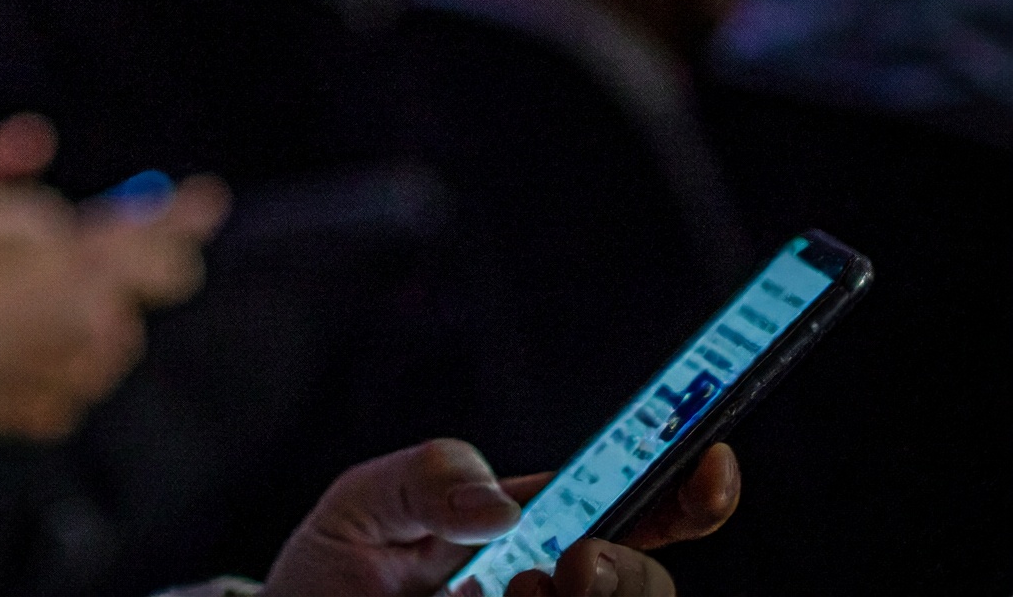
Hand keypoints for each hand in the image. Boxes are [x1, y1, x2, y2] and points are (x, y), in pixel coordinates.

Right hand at [0, 129, 225, 440]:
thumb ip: (4, 152)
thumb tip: (37, 139)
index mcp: (85, 264)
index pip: (162, 238)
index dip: (187, 215)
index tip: (208, 199)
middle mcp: (92, 325)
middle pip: (142, 292)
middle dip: (124, 268)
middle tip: (81, 251)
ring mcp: (71, 377)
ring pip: (106, 341)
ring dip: (85, 317)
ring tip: (22, 298)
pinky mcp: (42, 415)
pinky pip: (66, 385)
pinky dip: (51, 364)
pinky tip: (9, 345)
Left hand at [260, 440, 737, 596]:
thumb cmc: (333, 576)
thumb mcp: (364, 505)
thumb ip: (425, 477)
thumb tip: (500, 504)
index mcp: (539, 534)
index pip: (643, 512)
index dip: (693, 488)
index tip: (711, 461)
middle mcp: (557, 594)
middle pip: (649, 590)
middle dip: (627, 574)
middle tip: (569, 566)